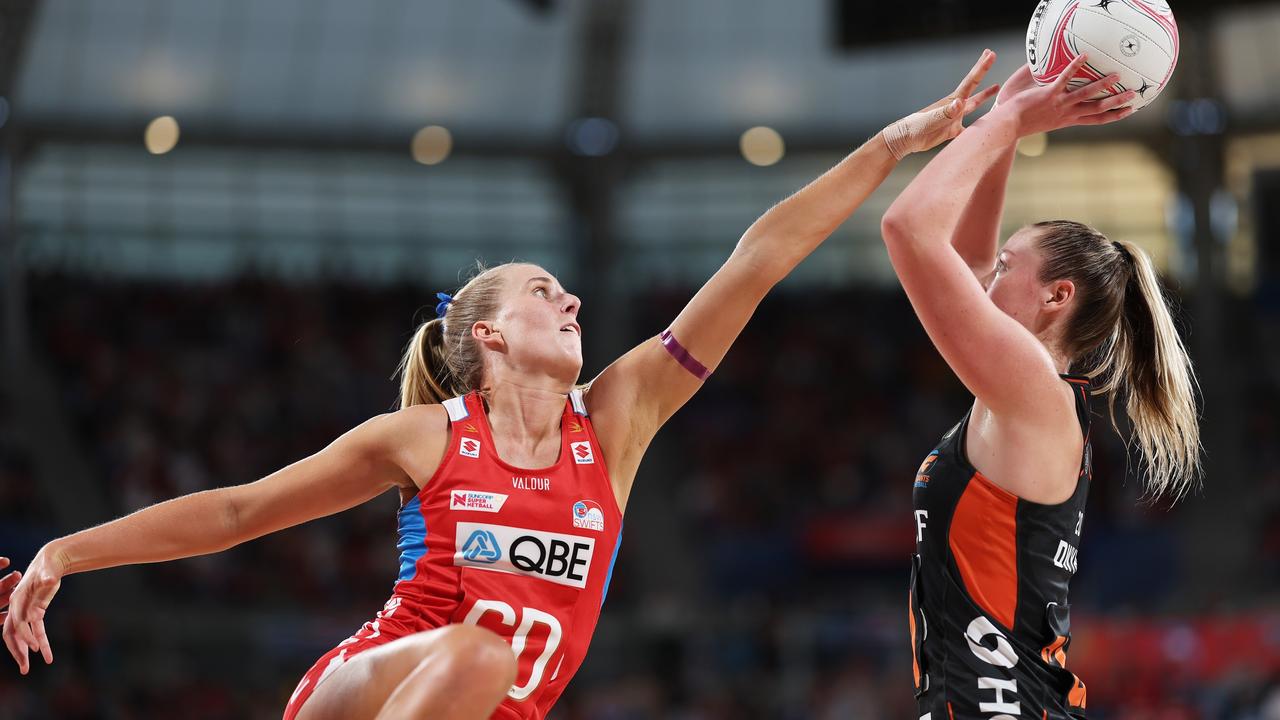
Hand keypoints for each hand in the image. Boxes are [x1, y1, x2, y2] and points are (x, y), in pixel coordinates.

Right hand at [2, 548, 62, 674]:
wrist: (52, 560)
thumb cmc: (49, 564)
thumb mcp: (48, 569)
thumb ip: (47, 576)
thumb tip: (49, 580)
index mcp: (18, 599)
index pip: (18, 623)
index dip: (25, 636)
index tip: (36, 647)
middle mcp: (18, 607)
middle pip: (13, 634)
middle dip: (17, 651)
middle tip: (24, 669)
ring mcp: (26, 611)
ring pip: (22, 636)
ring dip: (24, 652)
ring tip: (27, 670)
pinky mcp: (36, 613)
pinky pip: (36, 631)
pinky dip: (40, 642)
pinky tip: (46, 655)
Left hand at [882, 49, 1001, 159]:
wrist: (906, 139)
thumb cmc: (916, 127)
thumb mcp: (932, 119)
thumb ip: (946, 112)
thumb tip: (960, 103)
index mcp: (952, 101)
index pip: (971, 81)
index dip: (982, 67)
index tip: (991, 54)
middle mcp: (955, 106)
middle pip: (974, 86)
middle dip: (982, 71)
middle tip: (991, 55)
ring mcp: (954, 118)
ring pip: (973, 105)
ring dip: (984, 96)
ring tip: (997, 87)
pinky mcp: (952, 130)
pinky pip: (969, 129)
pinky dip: (978, 128)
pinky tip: (987, 126)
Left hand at [995, 54, 1135, 135]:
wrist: (1006, 126)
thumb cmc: (1022, 122)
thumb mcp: (1044, 119)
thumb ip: (1056, 110)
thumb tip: (1064, 99)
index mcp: (1066, 121)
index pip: (1094, 120)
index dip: (1112, 116)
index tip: (1128, 112)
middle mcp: (1065, 115)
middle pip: (1097, 110)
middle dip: (1116, 103)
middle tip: (1134, 95)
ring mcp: (1058, 105)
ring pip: (1085, 95)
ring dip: (1101, 85)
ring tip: (1117, 75)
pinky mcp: (1047, 95)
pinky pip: (1064, 79)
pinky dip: (1074, 67)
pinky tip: (1084, 56)